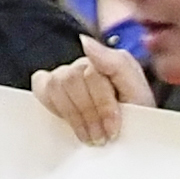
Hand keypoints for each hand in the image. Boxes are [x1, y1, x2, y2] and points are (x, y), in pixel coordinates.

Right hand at [35, 33, 154, 145]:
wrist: (130, 136)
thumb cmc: (134, 117)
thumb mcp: (138, 94)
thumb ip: (117, 63)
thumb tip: (85, 41)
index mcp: (108, 62)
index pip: (93, 74)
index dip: (103, 105)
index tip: (112, 130)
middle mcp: (83, 65)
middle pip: (72, 79)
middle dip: (89, 114)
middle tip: (101, 137)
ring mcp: (65, 74)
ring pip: (55, 85)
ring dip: (73, 116)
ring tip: (89, 136)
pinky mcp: (49, 86)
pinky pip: (41, 87)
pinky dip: (52, 106)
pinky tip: (68, 121)